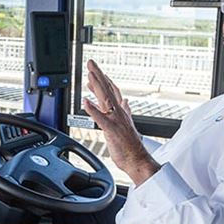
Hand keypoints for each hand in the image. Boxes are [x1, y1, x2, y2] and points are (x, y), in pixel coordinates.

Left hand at [83, 59, 159, 185]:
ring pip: (105, 99)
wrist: (138, 161)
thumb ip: (125, 111)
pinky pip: (101, 118)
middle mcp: (118, 113)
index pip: (111, 91)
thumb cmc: (130, 147)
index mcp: (120, 112)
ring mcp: (116, 120)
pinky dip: (93, 109)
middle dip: (98, 75)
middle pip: (107, 90)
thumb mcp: (126, 125)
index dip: (103, 80)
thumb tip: (125, 101)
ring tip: (89, 74)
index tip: (94, 71)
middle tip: (90, 62)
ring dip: (97, 86)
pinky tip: (85, 101)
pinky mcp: (112, 130)